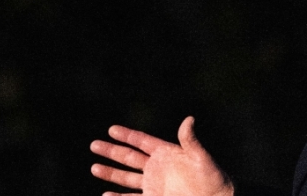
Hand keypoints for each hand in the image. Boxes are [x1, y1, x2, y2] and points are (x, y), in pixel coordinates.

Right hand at [90, 116, 233, 195]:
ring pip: (126, 178)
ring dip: (111, 173)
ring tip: (94, 168)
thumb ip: (191, 140)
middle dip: (112, 152)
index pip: (142, 141)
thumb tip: (189, 119)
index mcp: (167, 152)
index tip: (111, 129)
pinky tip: (106, 195)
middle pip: (129, 157)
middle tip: (94, 145)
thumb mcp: (201, 158)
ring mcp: (154, 184)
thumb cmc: (213, 177)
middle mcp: (157, 167)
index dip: (127, 135)